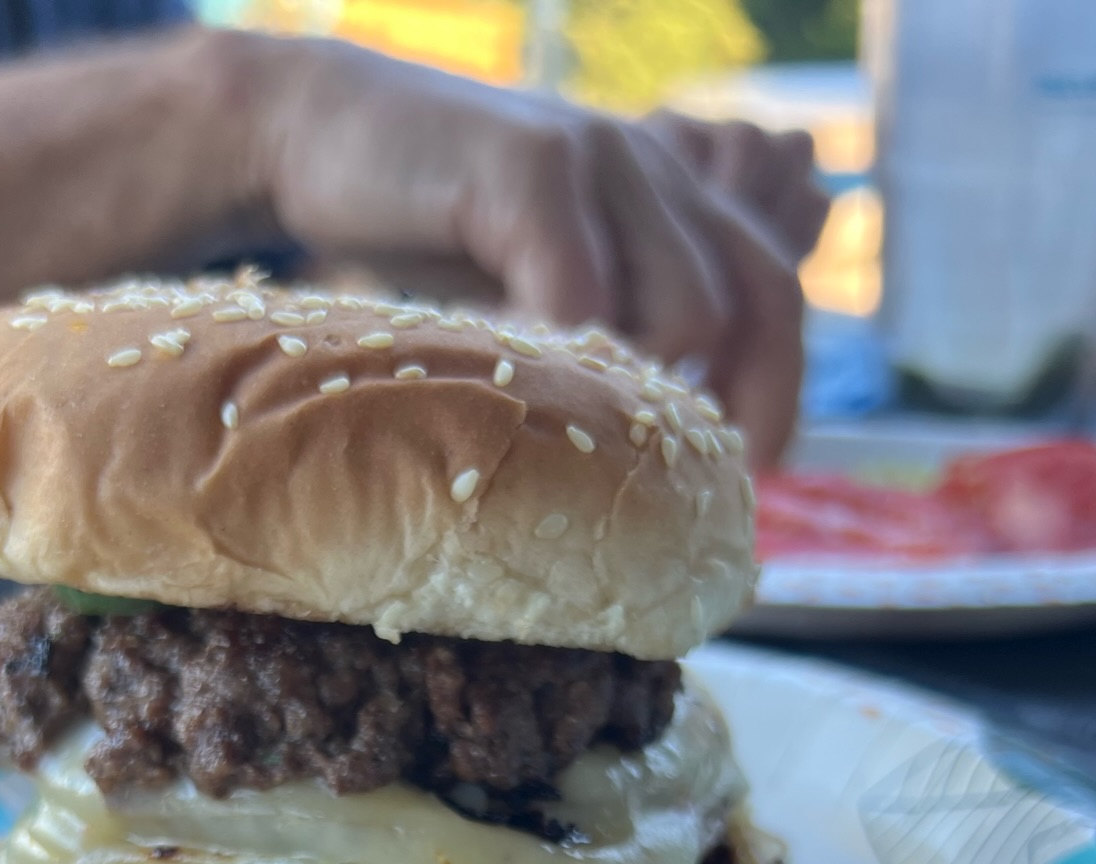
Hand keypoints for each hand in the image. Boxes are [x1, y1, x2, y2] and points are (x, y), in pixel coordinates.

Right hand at [245, 38, 809, 464]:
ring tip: (560, 427)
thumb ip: (594, 333)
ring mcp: (597, 159)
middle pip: (752, 300)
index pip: (773, 288)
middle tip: (681, 496)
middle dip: (732, 405)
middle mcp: (650, 167)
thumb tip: (638, 468)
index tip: (755, 472)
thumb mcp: (528, 287)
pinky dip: (558, 354)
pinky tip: (509, 385)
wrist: (315, 135)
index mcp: (665, 195)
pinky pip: (581, 292)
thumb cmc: (422, 236)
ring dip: (633, 389)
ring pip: (684, 308)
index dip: (780, 385)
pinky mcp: (529, 165)